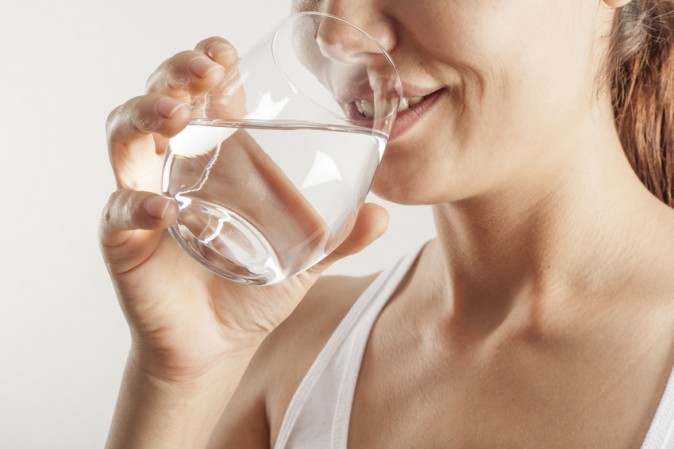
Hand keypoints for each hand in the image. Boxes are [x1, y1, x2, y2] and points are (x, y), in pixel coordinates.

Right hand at [100, 37, 388, 382]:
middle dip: (175, 75)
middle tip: (204, 70)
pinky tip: (168, 207)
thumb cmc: (252, 289)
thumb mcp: (304, 259)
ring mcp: (146, 198)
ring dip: (145, 116)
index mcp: (216, 160)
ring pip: (125, 139)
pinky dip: (139, 204)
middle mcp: (175, 169)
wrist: (218, 343)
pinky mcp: (125, 239)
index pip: (203, 96)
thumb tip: (384, 216)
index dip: (206, 64)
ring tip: (177, 115)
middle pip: (159, 101)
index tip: (225, 52)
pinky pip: (121, 211)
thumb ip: (340, 238)